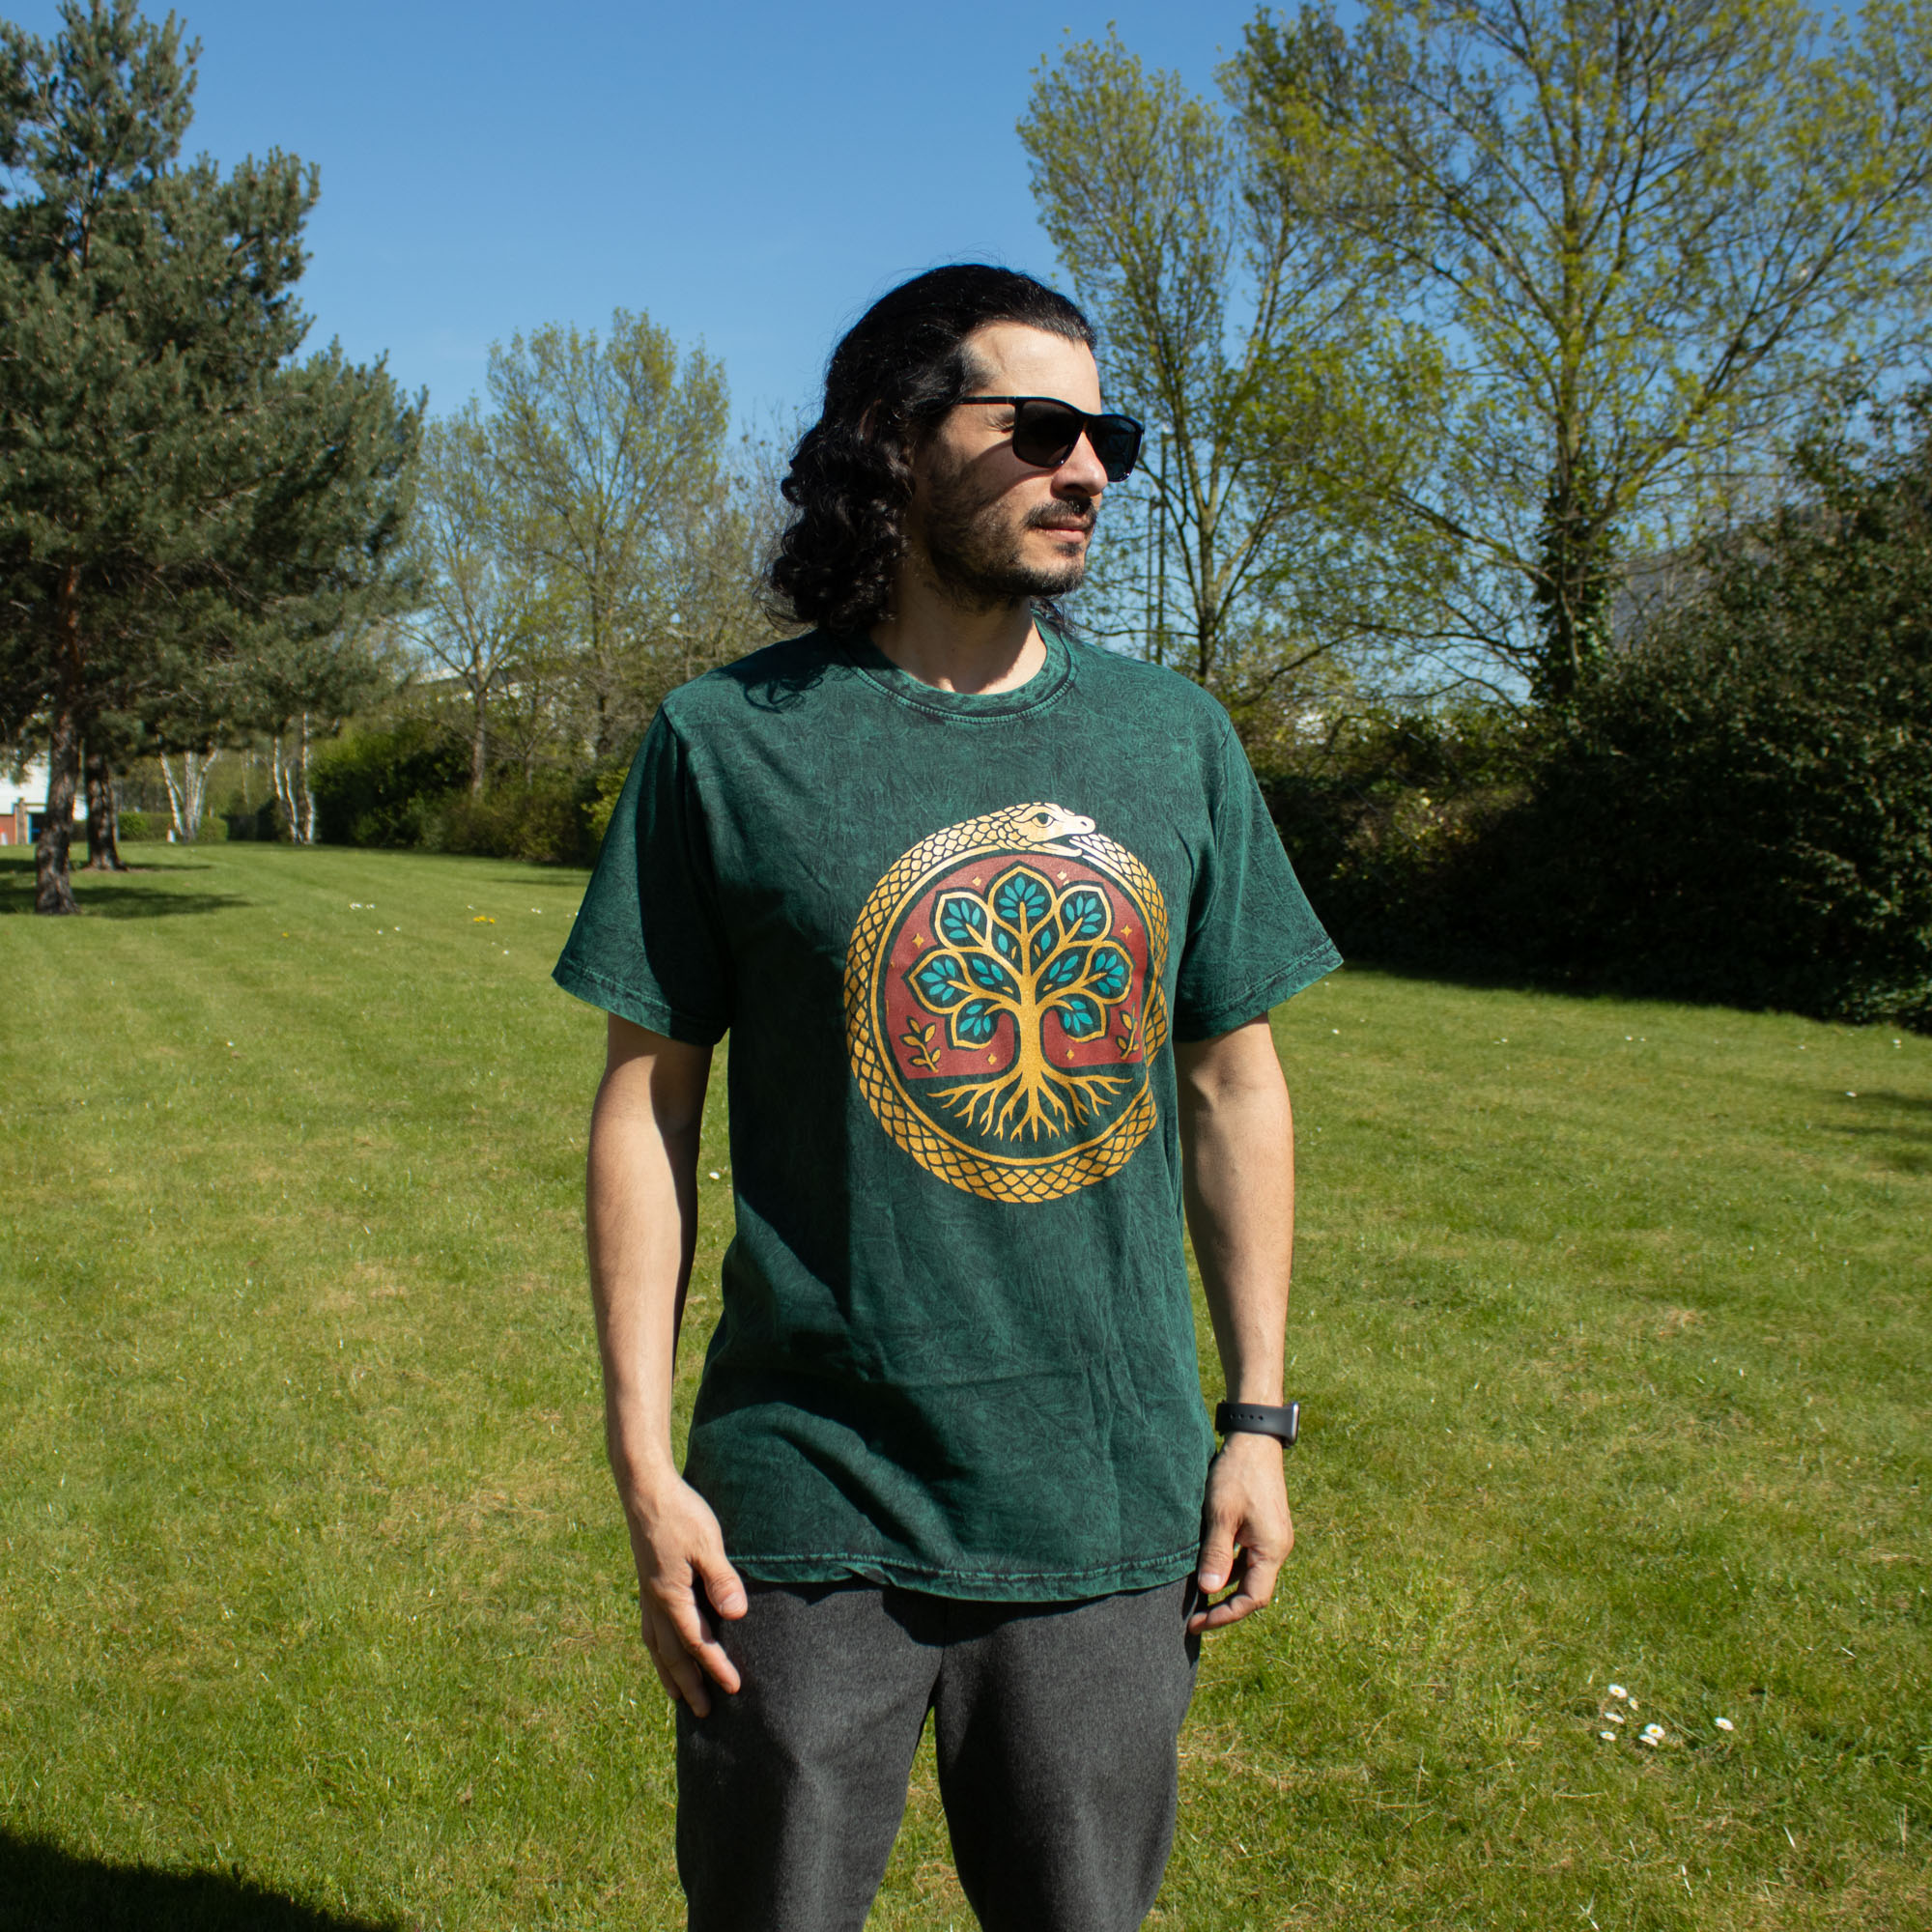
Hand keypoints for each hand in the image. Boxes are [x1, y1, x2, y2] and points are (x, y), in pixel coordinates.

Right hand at [621, 1473, 746, 1715]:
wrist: (646, 1491)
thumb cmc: (681, 1515)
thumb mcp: (708, 1545)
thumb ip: (722, 1580)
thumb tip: (737, 1615)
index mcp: (671, 1598)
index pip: (698, 1643)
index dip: (716, 1667)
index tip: (734, 1689)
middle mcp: (655, 1604)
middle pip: (673, 1655)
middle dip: (689, 1684)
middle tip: (703, 1712)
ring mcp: (648, 1595)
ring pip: (657, 1646)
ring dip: (669, 1673)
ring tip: (677, 1696)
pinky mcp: (647, 1584)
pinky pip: (650, 1629)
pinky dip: (657, 1649)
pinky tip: (662, 1650)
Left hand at [1190, 1431, 1293, 1632]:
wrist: (1254, 1439)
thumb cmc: (1237, 1475)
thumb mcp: (1221, 1514)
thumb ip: (1216, 1553)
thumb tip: (1209, 1591)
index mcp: (1272, 1550)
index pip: (1252, 1599)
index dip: (1224, 1615)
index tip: (1196, 1623)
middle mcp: (1278, 1548)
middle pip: (1254, 1591)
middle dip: (1225, 1606)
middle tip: (1194, 1615)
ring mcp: (1273, 1538)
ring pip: (1251, 1575)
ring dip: (1227, 1588)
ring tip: (1198, 1596)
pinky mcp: (1266, 1527)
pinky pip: (1250, 1558)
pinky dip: (1231, 1568)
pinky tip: (1211, 1567)